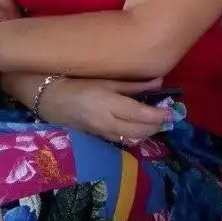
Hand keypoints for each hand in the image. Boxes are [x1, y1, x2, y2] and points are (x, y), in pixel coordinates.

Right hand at [38, 77, 170, 143]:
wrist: (48, 97)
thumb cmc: (77, 82)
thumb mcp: (105, 80)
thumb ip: (132, 84)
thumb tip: (159, 82)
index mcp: (108, 104)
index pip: (140, 114)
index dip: (158, 114)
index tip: (172, 111)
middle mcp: (106, 122)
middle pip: (139, 130)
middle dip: (156, 126)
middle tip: (167, 117)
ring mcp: (101, 133)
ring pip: (132, 139)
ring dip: (147, 133)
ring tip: (156, 122)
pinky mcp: (97, 138)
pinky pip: (121, 140)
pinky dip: (134, 136)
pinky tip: (139, 128)